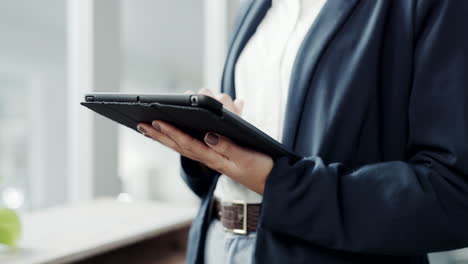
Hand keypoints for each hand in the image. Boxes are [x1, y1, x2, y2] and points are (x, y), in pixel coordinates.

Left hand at [137, 89, 272, 194]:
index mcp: (215, 157)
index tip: (156, 121)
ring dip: (166, 137)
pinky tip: (173, 135)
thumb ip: (228, 146)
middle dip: (160, 135)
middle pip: (180, 145)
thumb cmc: (260, 169)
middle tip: (141, 124)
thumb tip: (207, 135)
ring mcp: (212, 158)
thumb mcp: (246, 157)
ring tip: (149, 129)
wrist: (271, 182)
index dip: (171, 132)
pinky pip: (193, 147)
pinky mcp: (217, 157)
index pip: (188, 143)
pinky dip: (180, 139)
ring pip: (184, 146)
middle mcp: (209, 158)